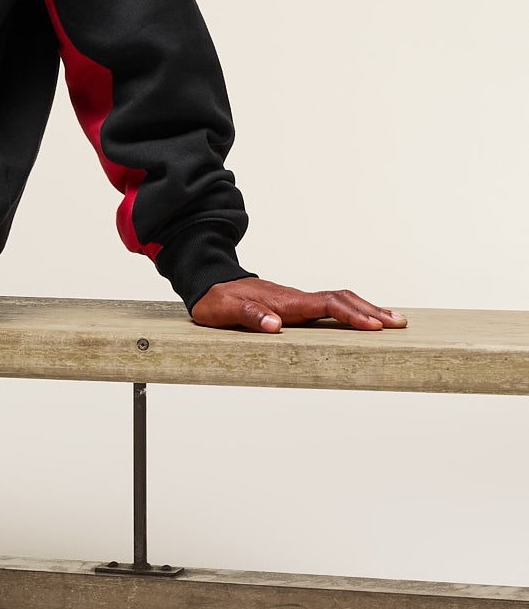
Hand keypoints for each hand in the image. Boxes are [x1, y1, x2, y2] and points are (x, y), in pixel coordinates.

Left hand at [190, 277, 405, 333]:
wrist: (209, 283)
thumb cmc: (217, 300)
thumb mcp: (226, 311)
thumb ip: (249, 316)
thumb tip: (274, 325)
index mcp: (286, 301)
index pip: (326, 305)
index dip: (351, 315)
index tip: (373, 326)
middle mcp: (297, 299)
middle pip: (342, 300)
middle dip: (371, 311)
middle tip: (399, 323)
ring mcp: (298, 301)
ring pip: (339, 301)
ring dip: (366, 309)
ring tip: (393, 321)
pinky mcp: (295, 306)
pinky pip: (330, 306)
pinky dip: (351, 311)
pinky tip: (362, 321)